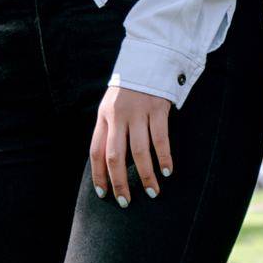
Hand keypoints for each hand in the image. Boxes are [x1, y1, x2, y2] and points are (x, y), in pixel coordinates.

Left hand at [90, 86, 173, 207]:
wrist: (148, 59)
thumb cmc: (129, 90)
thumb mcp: (112, 105)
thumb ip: (110, 130)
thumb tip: (110, 165)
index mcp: (104, 116)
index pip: (96, 151)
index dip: (98, 175)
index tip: (104, 194)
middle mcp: (118, 115)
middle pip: (115, 156)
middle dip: (120, 183)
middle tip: (126, 202)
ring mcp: (138, 111)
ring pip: (139, 152)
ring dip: (146, 176)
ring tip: (152, 193)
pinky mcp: (157, 108)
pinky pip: (160, 139)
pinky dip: (164, 158)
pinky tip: (166, 171)